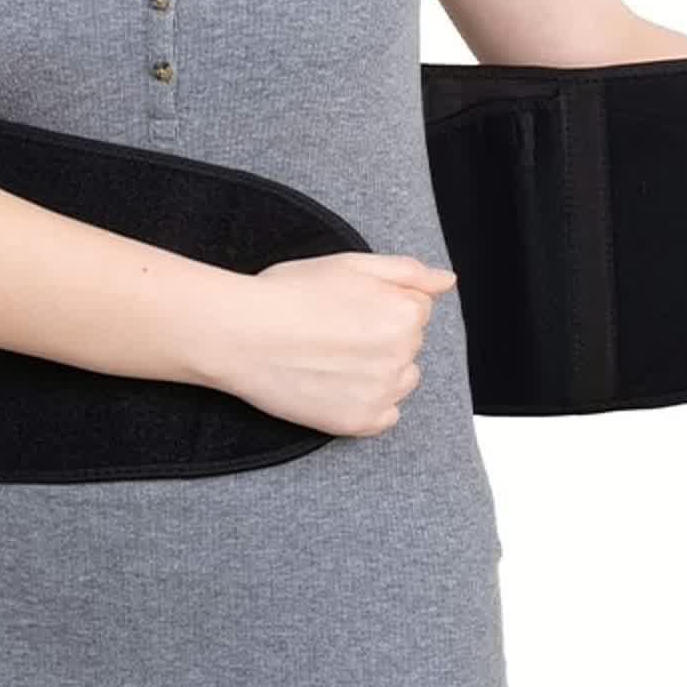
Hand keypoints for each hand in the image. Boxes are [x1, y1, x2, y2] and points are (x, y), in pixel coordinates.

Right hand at [203, 252, 457, 436]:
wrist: (239, 335)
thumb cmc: (289, 293)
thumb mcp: (352, 264)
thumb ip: (409, 272)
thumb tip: (447, 282)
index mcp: (406, 314)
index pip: (417, 309)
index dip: (379, 303)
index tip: (345, 306)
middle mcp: (403, 356)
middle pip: (409, 344)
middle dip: (381, 335)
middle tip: (333, 330)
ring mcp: (383, 393)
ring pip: (401, 379)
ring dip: (380, 371)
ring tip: (333, 358)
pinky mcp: (361, 422)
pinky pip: (386, 415)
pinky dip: (368, 404)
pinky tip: (336, 386)